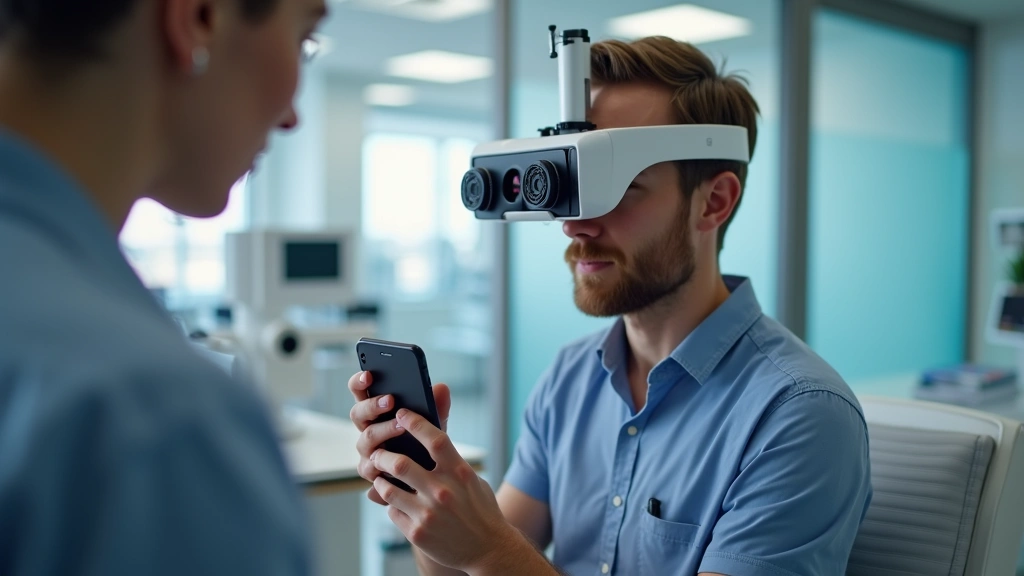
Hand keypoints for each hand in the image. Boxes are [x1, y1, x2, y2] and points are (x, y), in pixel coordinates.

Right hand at [348, 370, 451, 504]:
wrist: (432, 477)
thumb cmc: (427, 443)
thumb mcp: (435, 423)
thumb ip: (437, 407)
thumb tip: (441, 388)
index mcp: (377, 412)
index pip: (360, 392)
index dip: (359, 382)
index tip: (369, 374)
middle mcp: (367, 429)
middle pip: (357, 414)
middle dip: (373, 405)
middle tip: (392, 399)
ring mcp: (367, 451)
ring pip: (365, 440)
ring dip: (382, 431)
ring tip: (401, 426)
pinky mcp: (372, 473)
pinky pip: (370, 468)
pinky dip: (380, 465)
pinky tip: (393, 461)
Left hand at [371, 409, 517, 573]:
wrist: (488, 549)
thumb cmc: (480, 508)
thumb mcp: (471, 479)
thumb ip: (450, 459)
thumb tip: (428, 434)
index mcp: (460, 473)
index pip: (435, 439)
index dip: (416, 423)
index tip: (402, 413)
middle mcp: (443, 492)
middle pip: (401, 464)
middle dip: (382, 455)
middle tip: (377, 453)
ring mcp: (428, 514)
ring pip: (388, 489)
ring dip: (380, 480)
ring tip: (381, 478)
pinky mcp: (417, 533)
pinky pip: (392, 511)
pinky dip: (392, 505)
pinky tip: (397, 503)